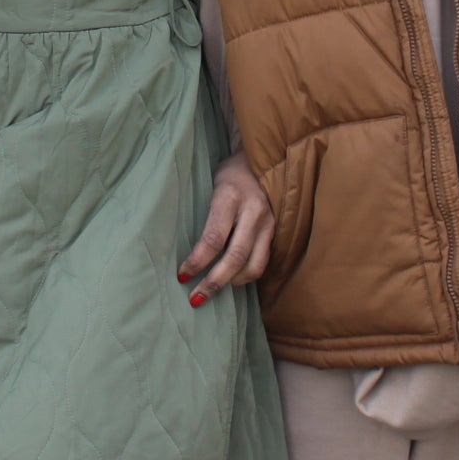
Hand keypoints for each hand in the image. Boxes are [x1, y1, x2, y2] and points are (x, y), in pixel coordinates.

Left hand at [180, 152, 274, 306]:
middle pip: (234, 257)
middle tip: (195, 298)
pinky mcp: (276, 231)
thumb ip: (205, 215)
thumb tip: (186, 252)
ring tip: (213, 291)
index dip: (197, 261)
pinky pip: (262, 261)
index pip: (213, 238)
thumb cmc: (228, 175)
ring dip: (232, 284)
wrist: (260, 160)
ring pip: (253, 265)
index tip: (182, 275)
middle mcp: (252, 211)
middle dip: (214, 282)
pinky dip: (246, 275)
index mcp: (230, 197)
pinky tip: (232, 280)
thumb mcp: (211, 186)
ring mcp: (268, 222)